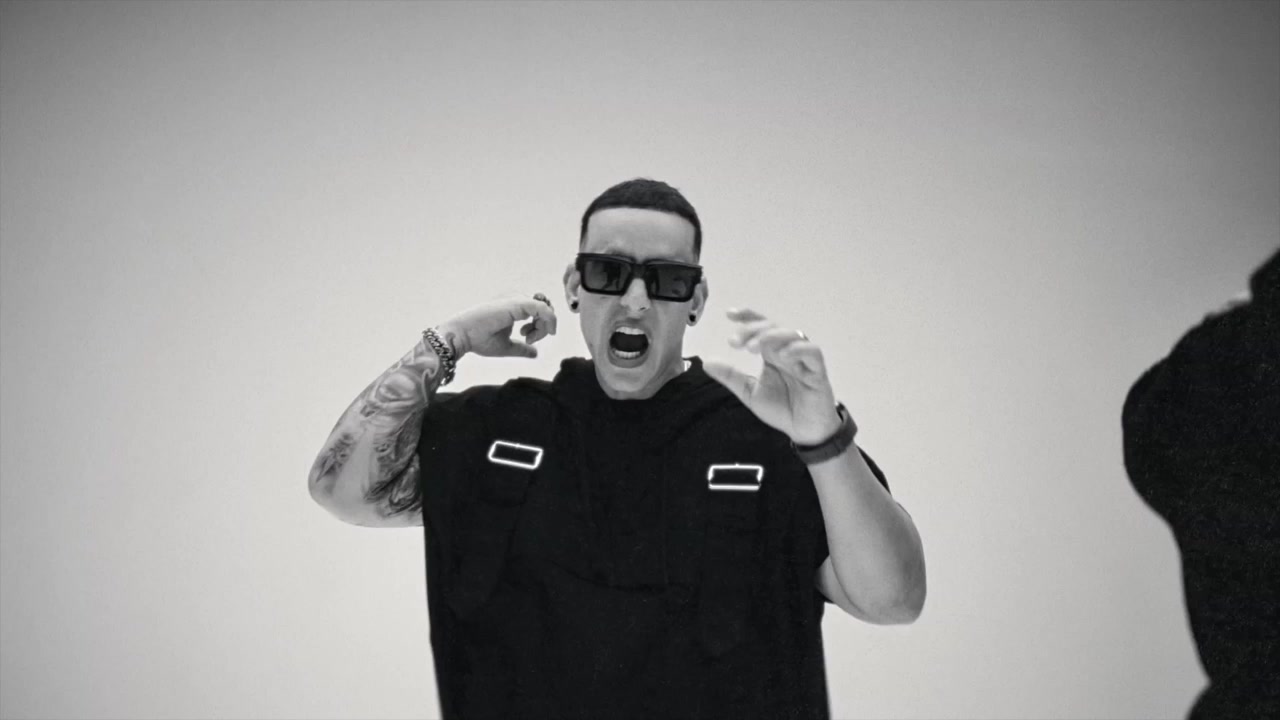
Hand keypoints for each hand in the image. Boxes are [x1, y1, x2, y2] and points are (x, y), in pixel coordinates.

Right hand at [437, 294, 557, 358]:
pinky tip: (547, 332)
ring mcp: (515, 299)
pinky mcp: (516, 303)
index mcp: (512, 307)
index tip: (528, 341)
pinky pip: (542, 308)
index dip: (539, 327)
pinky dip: (549, 320)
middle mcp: (514, 299)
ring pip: (544, 308)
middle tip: (529, 340)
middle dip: (542, 327)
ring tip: (528, 338)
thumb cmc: (479, 340)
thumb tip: (535, 353)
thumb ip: (522, 348)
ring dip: (543, 326)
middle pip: (543, 309)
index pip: (537, 311)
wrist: (462, 336)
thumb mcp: (506, 346)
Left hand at [703, 307, 841, 444]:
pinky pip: (812, 352)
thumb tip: (706, 362)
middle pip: (773, 327)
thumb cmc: (782, 408)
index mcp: (772, 353)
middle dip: (753, 329)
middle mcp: (788, 351)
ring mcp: (804, 359)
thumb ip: (731, 376)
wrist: (803, 431)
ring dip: (771, 337)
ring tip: (752, 348)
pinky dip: (797, 349)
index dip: (748, 316)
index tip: (729, 314)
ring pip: (792, 334)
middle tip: (735, 341)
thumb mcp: (749, 392)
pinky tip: (782, 355)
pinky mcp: (818, 371)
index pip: (761, 327)